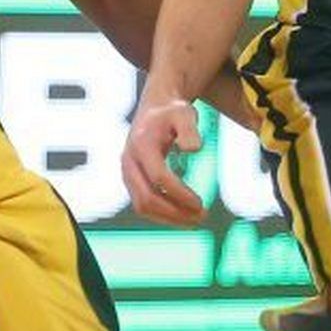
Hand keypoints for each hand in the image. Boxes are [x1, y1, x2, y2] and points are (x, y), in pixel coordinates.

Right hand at [122, 90, 205, 225]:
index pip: (158, 177)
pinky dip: (163, 214)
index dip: (179, 193)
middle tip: (202, 218)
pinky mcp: (131, 181)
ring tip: (195, 221)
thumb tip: (194, 150)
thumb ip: (190, 129)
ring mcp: (127, 173)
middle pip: (146, 198)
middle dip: (174, 213)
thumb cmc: (173, 112)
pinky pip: (143, 204)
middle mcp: (129, 161)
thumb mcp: (185, 113)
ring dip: (169, 218)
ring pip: (142, 206)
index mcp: (141, 144)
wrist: (155, 108)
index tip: (201, 203)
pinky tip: (184, 215)